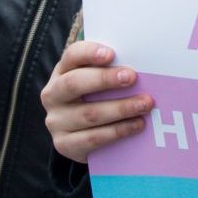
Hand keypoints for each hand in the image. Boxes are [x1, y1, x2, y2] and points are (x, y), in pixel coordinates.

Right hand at [41, 40, 149, 163]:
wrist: (82, 136)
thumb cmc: (96, 98)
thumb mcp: (98, 81)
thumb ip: (112, 70)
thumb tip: (142, 64)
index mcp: (62, 71)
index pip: (72, 56)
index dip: (89, 53)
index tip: (111, 54)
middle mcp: (53, 94)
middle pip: (74, 83)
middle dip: (105, 79)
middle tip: (132, 77)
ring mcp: (56, 121)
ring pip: (89, 113)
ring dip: (121, 108)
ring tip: (145, 104)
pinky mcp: (64, 144)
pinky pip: (93, 138)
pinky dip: (118, 131)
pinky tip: (137, 125)